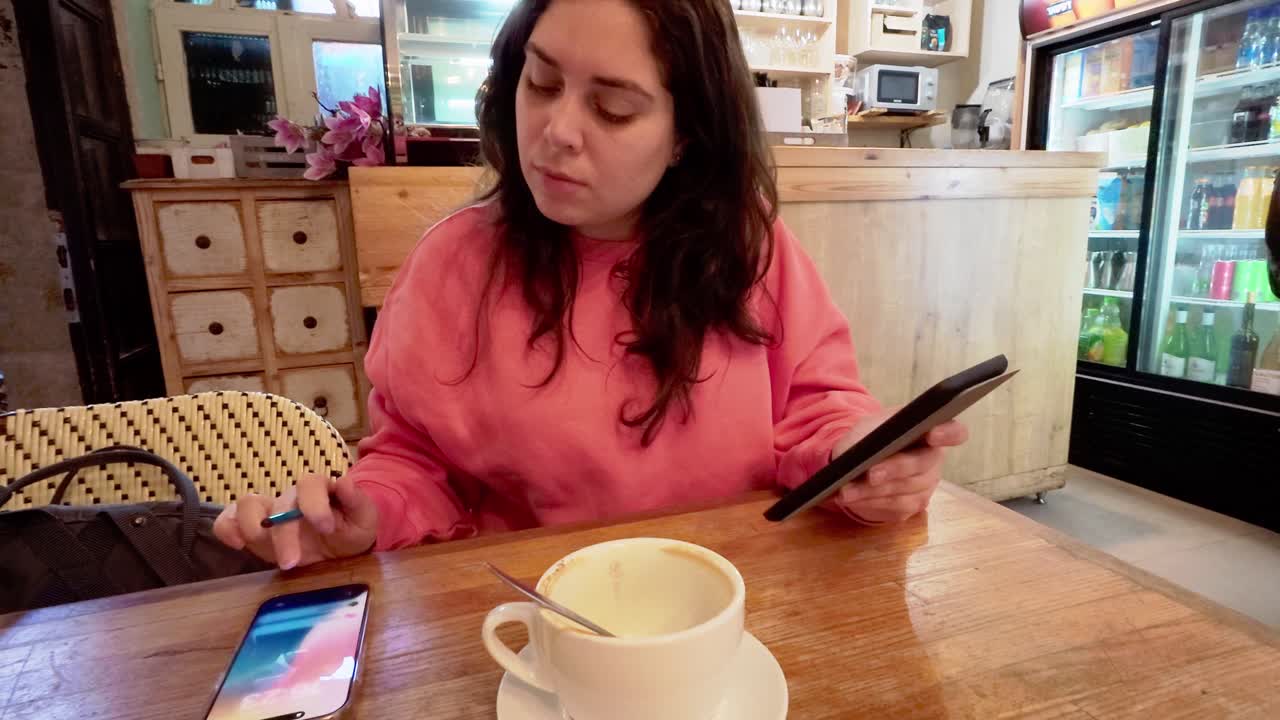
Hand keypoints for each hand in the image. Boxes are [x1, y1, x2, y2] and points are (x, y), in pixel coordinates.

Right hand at [213, 473, 378, 569]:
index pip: (310, 483)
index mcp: (320, 489)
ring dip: (252, 527)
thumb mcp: (364, 518)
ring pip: (247, 504)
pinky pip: (229, 520)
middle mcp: (291, 496)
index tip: (326, 527)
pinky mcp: (252, 528)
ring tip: (262, 550)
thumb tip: (344, 482)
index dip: (315, 504)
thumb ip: (357, 501)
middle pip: (279, 503)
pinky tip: (236, 545)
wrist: (339, 546)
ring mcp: (269, 510)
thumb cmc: (352, 529)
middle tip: (292, 562)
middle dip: (284, 533)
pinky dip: (226, 529)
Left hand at [828, 409, 968, 524]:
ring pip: (904, 490)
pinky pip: (894, 506)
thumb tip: (867, 450)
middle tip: (871, 474)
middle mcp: (934, 460)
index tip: (932, 434)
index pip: (954, 433)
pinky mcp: (913, 505)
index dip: (948, 434)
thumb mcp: (868, 426)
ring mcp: (926, 485)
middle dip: (894, 469)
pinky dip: (870, 502)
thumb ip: (873, 433)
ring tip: (847, 491)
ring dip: (873, 492)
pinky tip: (852, 498)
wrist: (861, 458)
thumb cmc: (871, 436)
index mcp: (930, 431)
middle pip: (922, 465)